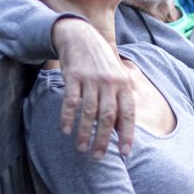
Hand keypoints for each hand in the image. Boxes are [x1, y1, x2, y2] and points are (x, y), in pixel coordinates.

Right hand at [52, 17, 134, 157]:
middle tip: (98, 157)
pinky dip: (68, 117)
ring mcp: (91, 79)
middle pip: (108, 116)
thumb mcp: (117, 77)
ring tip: (82, 148)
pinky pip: (71, 101)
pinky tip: (66, 130)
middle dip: (103, 139)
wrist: (81, 36)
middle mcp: (110, 82)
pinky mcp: (74, 76)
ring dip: (85, 132)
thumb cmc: (101, 63)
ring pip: (89, 111)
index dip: (127, 134)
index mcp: (124, 84)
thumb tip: (121, 130)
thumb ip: (120, 100)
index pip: (128, 113)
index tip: (125, 153)